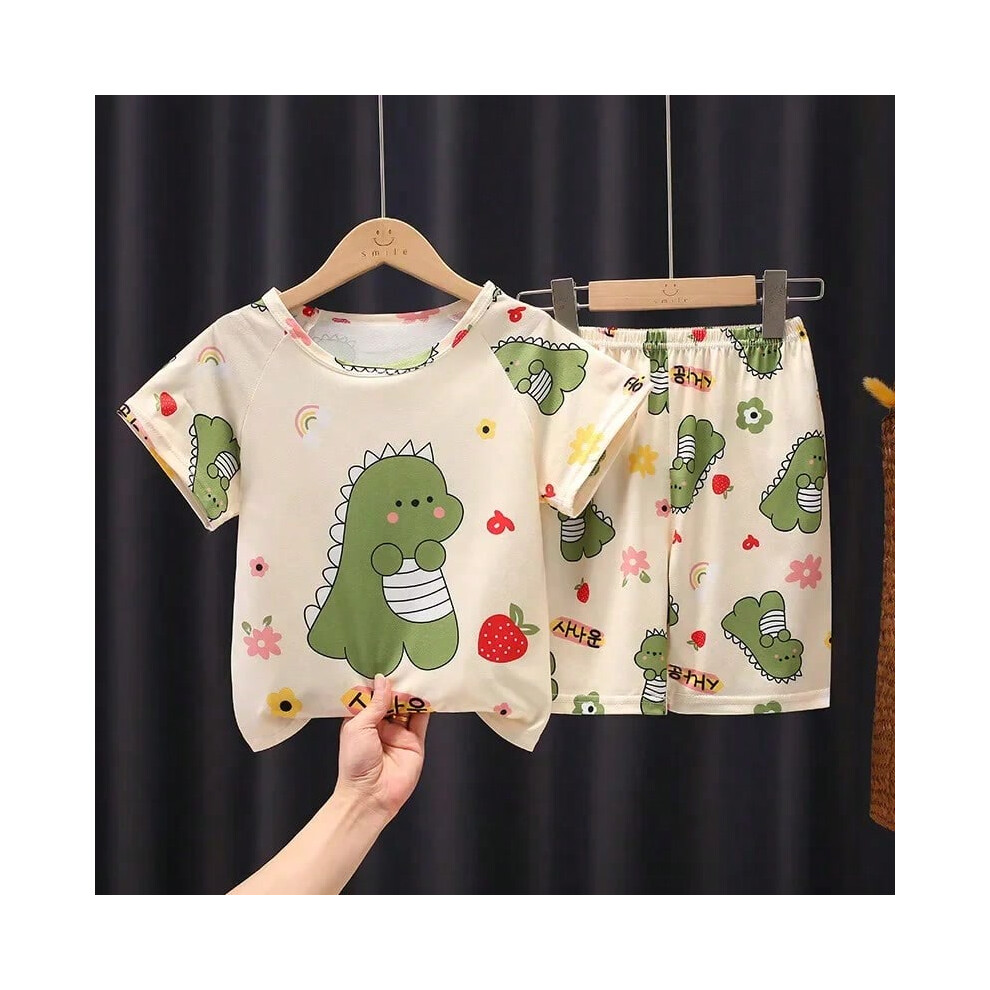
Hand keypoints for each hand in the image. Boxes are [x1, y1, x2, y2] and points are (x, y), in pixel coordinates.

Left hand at [336, 673, 429, 822]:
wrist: (370, 796)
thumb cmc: (355, 763)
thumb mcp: (358, 727)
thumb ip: (374, 704)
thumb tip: (383, 680)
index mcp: (362, 721)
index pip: (372, 697)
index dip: (378, 683)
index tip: (384, 664)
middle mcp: (381, 726)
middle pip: (392, 700)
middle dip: (397, 686)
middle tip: (404, 667)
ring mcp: (399, 734)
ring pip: (408, 708)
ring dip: (411, 695)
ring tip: (417, 676)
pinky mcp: (415, 743)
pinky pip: (422, 722)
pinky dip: (426, 708)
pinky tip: (428, 695)